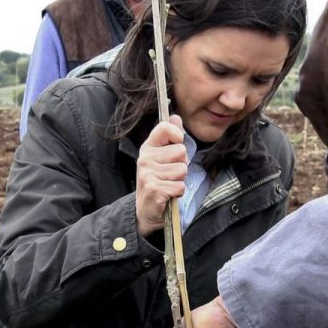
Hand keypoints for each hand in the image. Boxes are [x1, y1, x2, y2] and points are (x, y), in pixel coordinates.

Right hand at [134, 116, 187, 233]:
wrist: (146, 210)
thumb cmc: (158, 182)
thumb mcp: (163, 157)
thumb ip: (170, 137)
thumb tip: (175, 116)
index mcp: (148, 147)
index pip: (165, 128)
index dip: (177, 136)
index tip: (176, 145)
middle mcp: (145, 158)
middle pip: (181, 151)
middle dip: (181, 165)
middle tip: (170, 175)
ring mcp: (148, 174)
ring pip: (182, 170)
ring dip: (180, 180)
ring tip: (168, 185)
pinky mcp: (154, 189)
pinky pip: (180, 186)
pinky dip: (178, 193)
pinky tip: (168, 195)